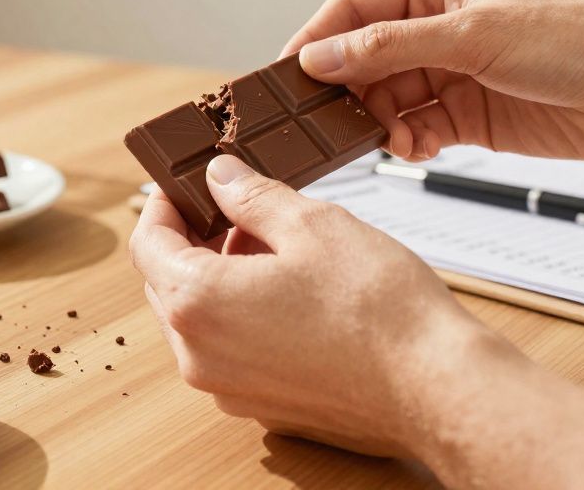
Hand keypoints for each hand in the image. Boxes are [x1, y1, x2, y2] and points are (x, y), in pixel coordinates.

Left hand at [129, 155, 583, 488]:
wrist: (436, 388)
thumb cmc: (380, 311)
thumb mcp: (311, 223)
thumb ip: (251, 196)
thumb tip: (220, 177)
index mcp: (197, 303)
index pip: (147, 242)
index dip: (164, 203)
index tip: (184, 183)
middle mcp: (200, 355)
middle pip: (166, 282)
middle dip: (194, 238)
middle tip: (236, 206)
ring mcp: (228, 387)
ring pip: (199, 317)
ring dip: (220, 275)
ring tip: (275, 245)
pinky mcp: (261, 406)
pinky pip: (230, 349)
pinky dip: (243, 315)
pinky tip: (290, 291)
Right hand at [281, 0, 583, 161]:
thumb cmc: (576, 40)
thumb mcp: (471, 35)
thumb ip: (389, 47)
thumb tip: (319, 56)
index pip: (353, 8)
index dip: (316, 40)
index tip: (286, 77)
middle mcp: (437, 27)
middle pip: (362, 59)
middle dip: (344, 91)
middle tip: (322, 122)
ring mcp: (450, 73)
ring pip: (384, 99)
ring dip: (377, 123)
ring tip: (383, 140)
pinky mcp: (465, 116)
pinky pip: (413, 130)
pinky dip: (405, 143)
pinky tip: (414, 150)